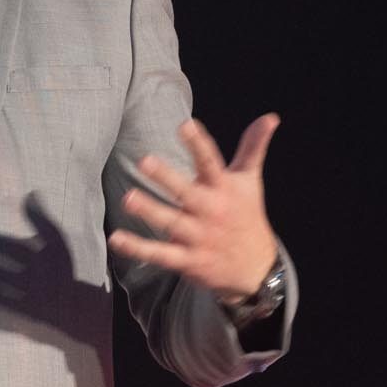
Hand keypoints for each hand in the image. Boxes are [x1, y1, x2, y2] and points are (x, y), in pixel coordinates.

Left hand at [108, 114, 279, 300]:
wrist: (256, 270)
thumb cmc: (246, 215)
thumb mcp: (251, 181)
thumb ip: (253, 147)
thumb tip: (271, 117)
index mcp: (223, 188)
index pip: (210, 162)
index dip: (198, 143)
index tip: (185, 124)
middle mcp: (211, 211)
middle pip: (187, 192)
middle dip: (167, 177)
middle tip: (144, 161)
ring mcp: (199, 237)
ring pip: (171, 222)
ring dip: (149, 211)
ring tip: (128, 198)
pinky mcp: (188, 260)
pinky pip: (160, 254)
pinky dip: (138, 248)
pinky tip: (116, 239)